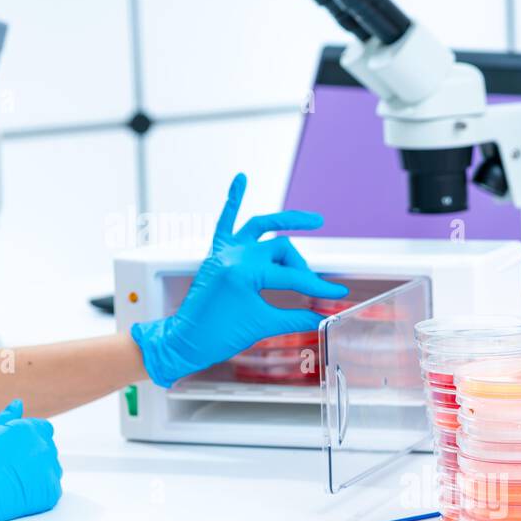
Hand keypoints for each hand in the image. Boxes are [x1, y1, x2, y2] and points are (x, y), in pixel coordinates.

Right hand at [0, 399, 62, 520]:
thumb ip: (6, 417)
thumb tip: (18, 404)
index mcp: (28, 429)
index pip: (43, 428)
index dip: (28, 437)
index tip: (16, 448)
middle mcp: (43, 447)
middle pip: (47, 448)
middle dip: (33, 454)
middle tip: (9, 466)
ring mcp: (49, 471)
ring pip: (51, 467)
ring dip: (38, 471)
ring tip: (12, 479)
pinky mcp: (50, 493)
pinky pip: (51, 488)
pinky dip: (39, 491)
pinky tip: (18, 492)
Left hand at [130, 173, 348, 386]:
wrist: (186, 341)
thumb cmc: (218, 336)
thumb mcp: (262, 326)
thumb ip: (296, 318)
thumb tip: (322, 316)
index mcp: (244, 272)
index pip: (291, 277)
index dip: (317, 287)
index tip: (335, 294)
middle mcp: (234, 255)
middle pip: (281, 249)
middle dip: (300, 267)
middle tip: (310, 286)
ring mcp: (224, 252)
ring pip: (261, 227)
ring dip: (286, 221)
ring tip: (314, 220)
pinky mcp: (216, 253)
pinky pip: (225, 221)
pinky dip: (232, 200)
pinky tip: (240, 179)